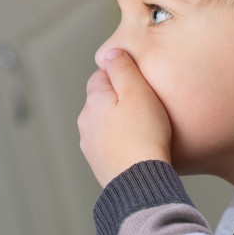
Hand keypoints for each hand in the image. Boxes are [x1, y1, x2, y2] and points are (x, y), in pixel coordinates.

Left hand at [78, 48, 171, 187]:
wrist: (140, 182)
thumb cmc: (144, 135)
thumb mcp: (138, 92)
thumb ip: (122, 69)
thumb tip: (110, 52)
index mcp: (93, 100)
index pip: (101, 76)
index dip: (122, 78)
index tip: (141, 86)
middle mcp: (86, 121)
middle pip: (103, 101)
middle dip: (121, 102)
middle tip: (147, 109)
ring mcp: (90, 145)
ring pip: (106, 124)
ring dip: (121, 124)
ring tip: (146, 131)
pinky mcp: (99, 164)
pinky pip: (111, 145)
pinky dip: (122, 144)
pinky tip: (139, 150)